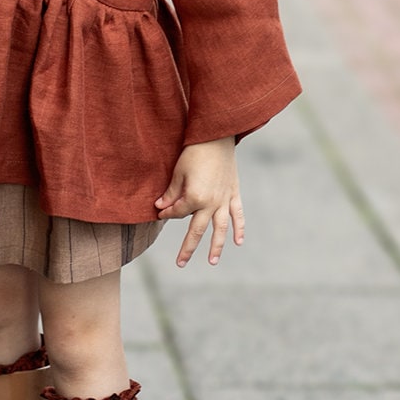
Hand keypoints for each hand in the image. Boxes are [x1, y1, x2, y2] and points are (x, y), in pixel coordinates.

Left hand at [155, 138, 243, 267]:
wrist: (216, 137)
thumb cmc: (193, 152)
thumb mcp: (177, 173)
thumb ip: (171, 194)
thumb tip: (160, 208)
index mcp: (194, 198)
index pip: (177, 213)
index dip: (167, 213)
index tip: (161, 212)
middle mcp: (211, 203)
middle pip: (196, 230)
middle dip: (187, 247)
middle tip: (180, 263)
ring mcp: (224, 200)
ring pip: (220, 229)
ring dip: (216, 246)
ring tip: (212, 261)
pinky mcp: (234, 194)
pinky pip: (237, 215)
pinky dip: (239, 228)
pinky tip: (238, 242)